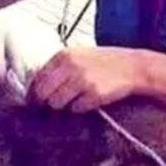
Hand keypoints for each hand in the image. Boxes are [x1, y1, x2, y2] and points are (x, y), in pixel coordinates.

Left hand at [28, 47, 147, 112]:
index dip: (33, 94)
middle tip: (46, 110)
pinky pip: (76, 109)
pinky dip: (80, 108)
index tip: (33, 102)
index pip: (37, 79)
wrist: (133, 67)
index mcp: (64, 55)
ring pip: (57, 103)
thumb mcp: (79, 56)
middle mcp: (70, 66)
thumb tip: (36, 86)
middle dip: (43, 104)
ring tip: (75, 100)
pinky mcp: (93, 94)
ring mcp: (81, 80)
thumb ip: (59, 67)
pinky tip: (90, 100)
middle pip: (43, 93)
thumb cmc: (105, 63)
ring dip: (63, 106)